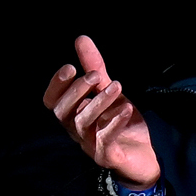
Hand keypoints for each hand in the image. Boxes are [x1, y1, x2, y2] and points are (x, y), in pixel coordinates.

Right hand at [42, 35, 162, 188]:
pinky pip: (105, 140)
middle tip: (96, 75)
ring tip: (117, 85)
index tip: (70, 67)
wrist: (142, 156)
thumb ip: (95, 67)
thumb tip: (81, 39)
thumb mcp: (108, 91)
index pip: (52, 101)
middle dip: (76, 91)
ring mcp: (90, 144)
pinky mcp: (107, 156)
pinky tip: (127, 108)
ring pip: (83, 123)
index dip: (56, 85)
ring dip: (99, 102)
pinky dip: (114, 123)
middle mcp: (76, 130)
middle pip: (63, 112)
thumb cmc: (120, 122)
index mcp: (72, 114)